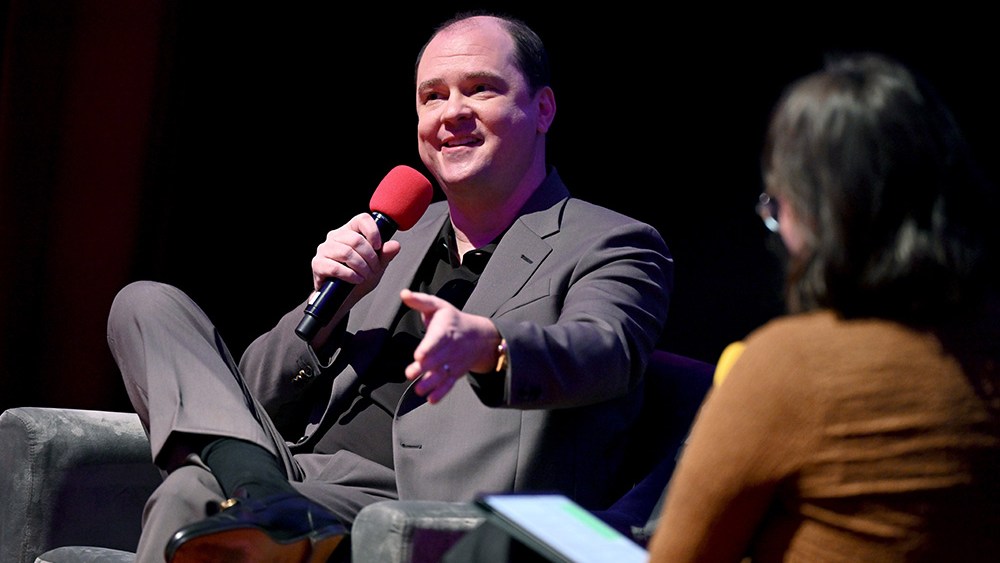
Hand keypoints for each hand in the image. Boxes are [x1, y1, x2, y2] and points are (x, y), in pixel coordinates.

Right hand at [311, 212, 401, 296]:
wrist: (344, 299)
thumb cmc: (359, 278)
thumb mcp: (377, 267)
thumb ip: (385, 255)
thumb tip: (395, 245)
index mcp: (349, 231)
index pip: (362, 219)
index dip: (373, 232)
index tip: (378, 247)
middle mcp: (335, 237)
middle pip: (356, 239)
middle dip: (370, 257)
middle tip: (374, 269)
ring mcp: (324, 249)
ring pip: (346, 252)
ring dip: (361, 267)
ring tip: (365, 276)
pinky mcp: (317, 264)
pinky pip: (335, 267)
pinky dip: (350, 275)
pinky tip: (356, 280)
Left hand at [401, 289, 501, 403]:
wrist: (480, 336)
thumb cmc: (452, 320)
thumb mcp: (438, 306)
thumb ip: (420, 301)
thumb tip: (404, 294)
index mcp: (445, 331)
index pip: (437, 340)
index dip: (429, 348)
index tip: (419, 355)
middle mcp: (450, 348)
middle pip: (437, 360)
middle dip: (424, 368)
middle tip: (410, 373)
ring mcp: (453, 362)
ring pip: (442, 374)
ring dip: (431, 383)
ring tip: (419, 390)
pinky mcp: (455, 373)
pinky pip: (449, 384)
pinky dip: (441, 393)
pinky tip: (431, 400)